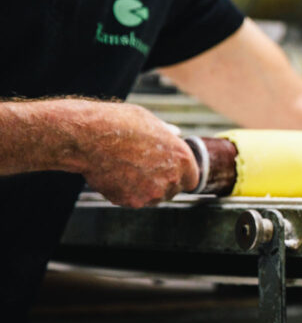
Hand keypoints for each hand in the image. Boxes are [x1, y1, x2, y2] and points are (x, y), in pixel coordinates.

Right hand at [77, 103, 198, 207]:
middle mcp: (172, 178)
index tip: (169, 171)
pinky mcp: (132, 202)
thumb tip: (177, 132)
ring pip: (154, 197)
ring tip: (127, 169)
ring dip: (146, 189)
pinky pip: (134, 200)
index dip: (181, 176)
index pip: (192, 179)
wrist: (88, 138)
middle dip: (163, 183)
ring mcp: (152, 193)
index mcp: (182, 158)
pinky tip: (116, 175)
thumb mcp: (149, 121)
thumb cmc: (119, 124)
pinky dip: (127, 192)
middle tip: (144, 169)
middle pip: (174, 190)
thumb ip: (166, 132)